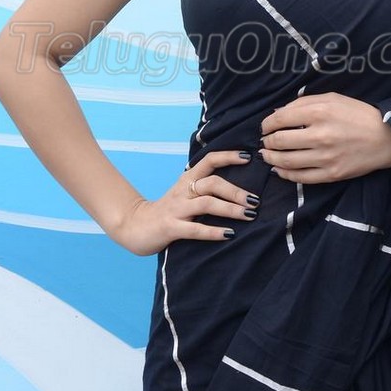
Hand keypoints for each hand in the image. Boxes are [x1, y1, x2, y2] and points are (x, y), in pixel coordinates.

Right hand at [113, 150, 259, 254]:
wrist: (135, 226)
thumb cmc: (168, 210)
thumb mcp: (185, 193)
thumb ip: (204, 187)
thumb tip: (237, 186)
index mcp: (187, 180)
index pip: (209, 160)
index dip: (228, 156)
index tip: (248, 157)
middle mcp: (183, 191)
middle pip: (213, 183)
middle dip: (236, 191)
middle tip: (255, 201)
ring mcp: (176, 209)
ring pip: (207, 203)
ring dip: (230, 209)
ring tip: (249, 215)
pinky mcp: (171, 228)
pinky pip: (195, 229)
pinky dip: (214, 231)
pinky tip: (229, 234)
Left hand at [259, 92, 390, 184]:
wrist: (387, 137)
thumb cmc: (358, 114)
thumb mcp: (332, 98)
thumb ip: (303, 102)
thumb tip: (277, 113)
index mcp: (319, 112)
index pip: (280, 119)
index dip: (266, 124)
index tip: (265, 127)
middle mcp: (320, 135)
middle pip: (279, 141)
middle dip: (267, 142)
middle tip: (265, 142)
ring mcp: (325, 157)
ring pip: (286, 161)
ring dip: (271, 159)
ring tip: (267, 156)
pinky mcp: (332, 174)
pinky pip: (301, 178)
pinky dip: (285, 174)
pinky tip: (279, 170)